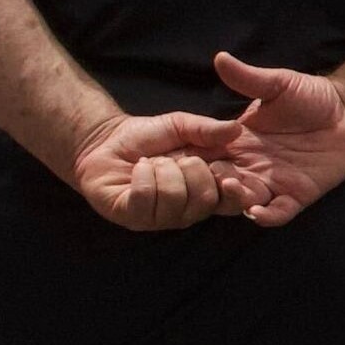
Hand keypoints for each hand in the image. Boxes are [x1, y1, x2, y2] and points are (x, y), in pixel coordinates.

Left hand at [78, 110, 251, 230]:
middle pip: (205, 201)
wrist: (108, 140)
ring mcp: (160, 218)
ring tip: (152, 162)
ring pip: (174, 199)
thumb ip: (208, 129)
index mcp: (207, 192)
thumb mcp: (182, 126)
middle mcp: (187, 211)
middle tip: (175, 158)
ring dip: (162, 170)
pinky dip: (142, 175)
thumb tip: (236, 129)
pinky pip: (145, 197)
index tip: (222, 168)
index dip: (234, 190)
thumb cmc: (149, 137)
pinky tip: (138, 168)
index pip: (233, 204)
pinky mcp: (133, 217)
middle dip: (190, 168)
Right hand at [206, 52, 344, 226]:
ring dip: (233, 199)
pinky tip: (257, 211)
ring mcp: (272, 182)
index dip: (190, 157)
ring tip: (231, 188)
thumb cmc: (311, 96)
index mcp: (236, 141)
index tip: (177, 155)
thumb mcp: (277, 84)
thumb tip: (220, 58)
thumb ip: (248, 78)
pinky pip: (277, 213)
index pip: (204, 154)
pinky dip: (266, 216)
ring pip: (242, 200)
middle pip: (218, 182)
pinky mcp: (297, 194)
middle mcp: (249, 165)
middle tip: (205, 174)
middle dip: (208, 182)